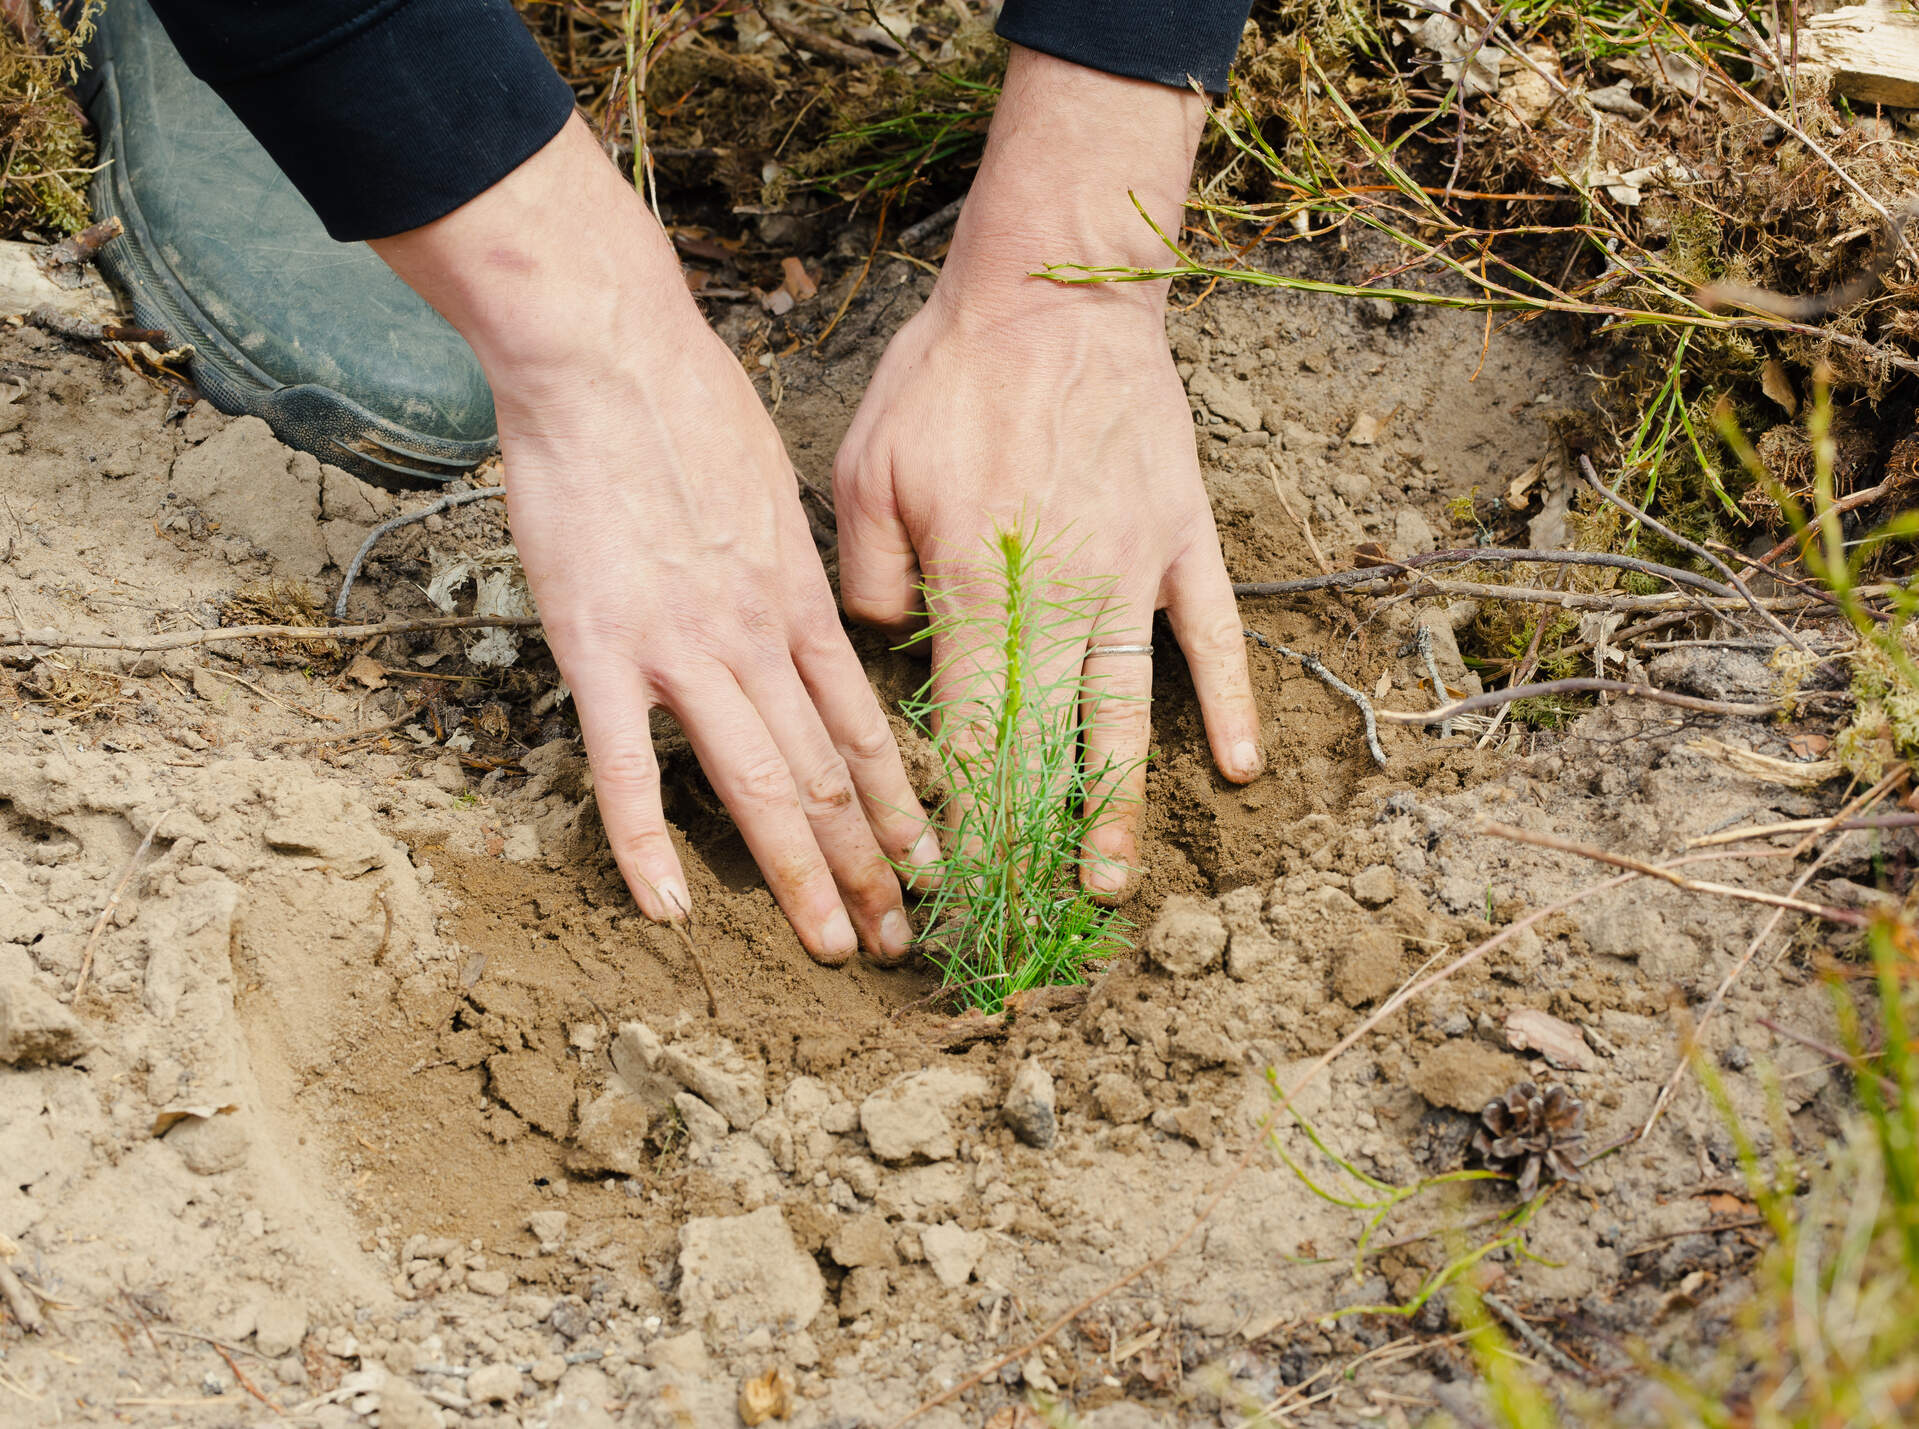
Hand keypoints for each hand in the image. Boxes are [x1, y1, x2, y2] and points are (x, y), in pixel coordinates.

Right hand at [371, 118, 937, 964]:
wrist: (609, 357)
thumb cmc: (689, 408)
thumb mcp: (774, 489)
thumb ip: (790, 567)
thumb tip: (807, 615)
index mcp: (801, 600)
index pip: (865, 727)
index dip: (901, 804)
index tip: (930, 863)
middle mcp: (758, 637)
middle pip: (827, 773)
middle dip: (870, 864)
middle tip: (903, 938)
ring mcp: (682, 648)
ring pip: (757, 784)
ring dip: (801, 874)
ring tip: (837, 944)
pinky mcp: (601, 647)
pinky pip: (627, 766)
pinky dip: (646, 842)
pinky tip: (668, 906)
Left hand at [833, 47, 1261, 895]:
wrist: (1053, 289)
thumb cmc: (947, 376)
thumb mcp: (867, 466)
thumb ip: (868, 575)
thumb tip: (885, 649)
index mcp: (974, 586)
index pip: (960, 724)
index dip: (953, 807)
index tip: (944, 877)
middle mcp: (1059, 595)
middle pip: (1045, 740)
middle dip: (1030, 838)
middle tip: (1027, 920)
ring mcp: (1131, 572)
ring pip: (1129, 709)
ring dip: (1121, 802)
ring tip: (1115, 882)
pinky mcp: (1181, 539)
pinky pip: (1212, 633)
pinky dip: (1229, 701)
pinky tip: (1239, 767)